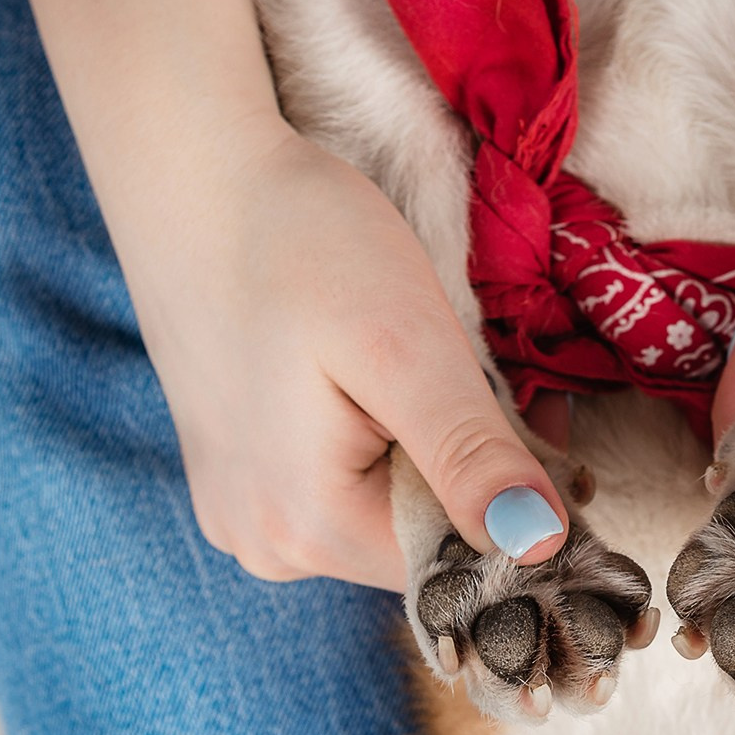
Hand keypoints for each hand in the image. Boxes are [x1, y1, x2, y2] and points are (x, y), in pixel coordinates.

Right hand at [140, 131, 566, 589]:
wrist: (193, 176)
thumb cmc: (300, 243)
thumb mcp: (407, 345)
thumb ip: (471, 455)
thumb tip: (542, 544)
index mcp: (308, 531)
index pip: (462, 558)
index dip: (519, 496)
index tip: (540, 415)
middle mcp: (266, 548)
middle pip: (421, 540)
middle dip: (472, 469)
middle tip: (487, 373)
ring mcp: (241, 517)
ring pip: (384, 512)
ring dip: (429, 452)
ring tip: (422, 365)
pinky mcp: (235, 479)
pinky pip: (338, 488)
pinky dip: (379, 443)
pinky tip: (371, 378)